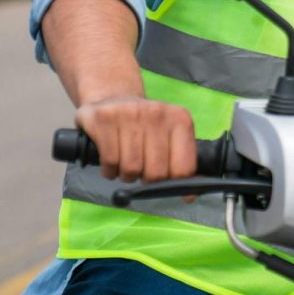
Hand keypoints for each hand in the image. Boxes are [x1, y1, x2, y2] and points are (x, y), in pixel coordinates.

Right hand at [74, 95, 197, 183]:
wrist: (112, 99)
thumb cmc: (144, 126)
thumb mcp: (169, 136)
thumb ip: (181, 162)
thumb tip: (190, 195)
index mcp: (180, 119)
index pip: (183, 167)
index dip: (175, 186)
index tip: (166, 188)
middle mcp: (157, 113)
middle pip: (157, 172)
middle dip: (147, 180)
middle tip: (141, 172)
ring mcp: (129, 113)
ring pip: (132, 169)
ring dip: (126, 176)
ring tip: (125, 166)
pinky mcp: (103, 119)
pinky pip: (110, 161)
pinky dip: (109, 171)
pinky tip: (110, 164)